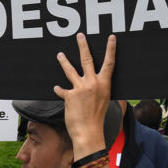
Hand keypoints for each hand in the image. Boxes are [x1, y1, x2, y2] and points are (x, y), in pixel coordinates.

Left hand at [54, 34, 115, 151]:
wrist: (89, 132)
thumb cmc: (97, 118)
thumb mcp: (104, 100)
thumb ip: (99, 88)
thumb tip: (95, 82)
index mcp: (104, 84)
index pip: (109, 63)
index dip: (111, 49)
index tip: (111, 37)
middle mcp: (93, 84)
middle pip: (87, 60)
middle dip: (83, 46)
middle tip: (79, 35)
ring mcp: (81, 88)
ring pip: (70, 69)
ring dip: (64, 61)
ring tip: (59, 54)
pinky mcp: (70, 95)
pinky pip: (62, 89)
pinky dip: (59, 90)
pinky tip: (56, 89)